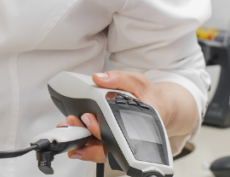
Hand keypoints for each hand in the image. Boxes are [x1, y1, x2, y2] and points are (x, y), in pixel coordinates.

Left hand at [60, 71, 193, 161]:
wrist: (161, 108)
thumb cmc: (151, 98)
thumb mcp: (137, 82)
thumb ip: (119, 79)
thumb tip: (99, 78)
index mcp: (139, 122)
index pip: (118, 132)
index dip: (99, 128)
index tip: (87, 118)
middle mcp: (130, 137)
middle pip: (107, 145)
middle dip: (86, 136)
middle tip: (73, 123)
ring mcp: (122, 142)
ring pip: (102, 151)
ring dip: (83, 144)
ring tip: (68, 131)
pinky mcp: (115, 143)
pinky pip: (100, 149)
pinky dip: (86, 147)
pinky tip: (74, 142)